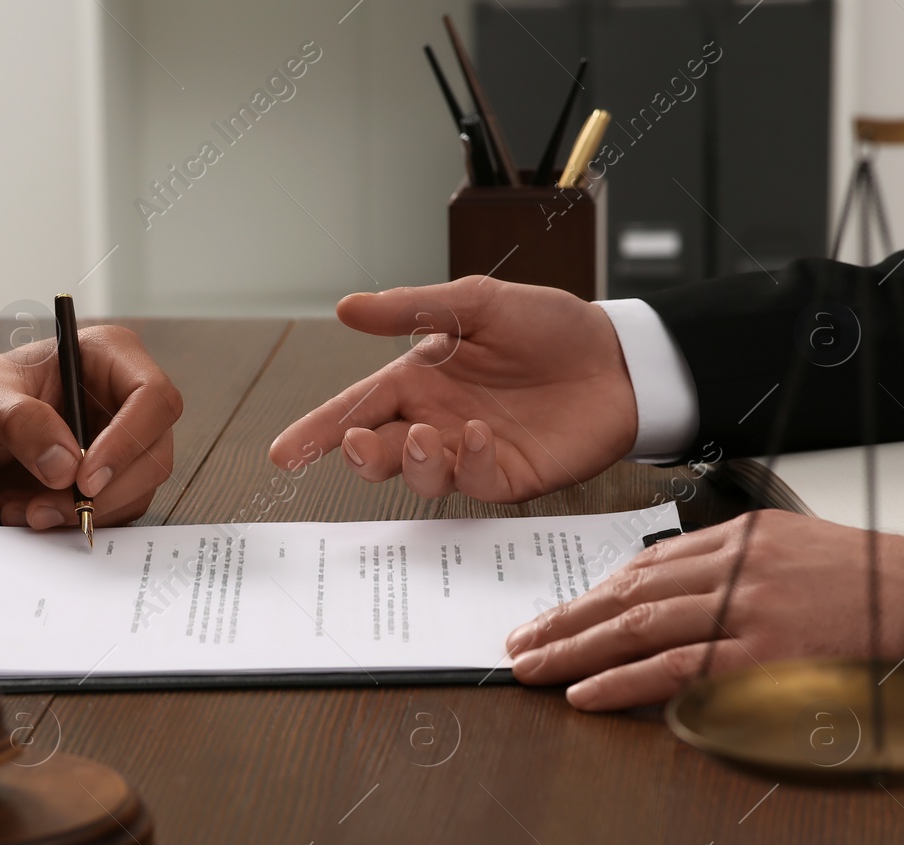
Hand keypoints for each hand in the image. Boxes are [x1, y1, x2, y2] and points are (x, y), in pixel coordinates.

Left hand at [0, 326, 181, 528]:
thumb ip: (23, 424)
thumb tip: (66, 466)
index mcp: (108, 356)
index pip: (153, 396)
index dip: (128, 440)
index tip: (84, 478)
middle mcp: (125, 398)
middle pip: (154, 452)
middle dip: (103, 492)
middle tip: (46, 507)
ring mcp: (122, 440)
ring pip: (137, 489)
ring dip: (83, 512)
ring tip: (26, 508)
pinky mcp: (110, 476)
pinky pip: (114, 510)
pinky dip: (74, 520)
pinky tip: (30, 509)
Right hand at [269, 276, 636, 500]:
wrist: (620, 358)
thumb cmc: (552, 326)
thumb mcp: (477, 302)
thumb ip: (412, 309)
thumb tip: (347, 308)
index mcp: (420, 379)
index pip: (356, 408)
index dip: (317, 431)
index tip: (283, 453)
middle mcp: (437, 419)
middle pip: (378, 451)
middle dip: (360, 454)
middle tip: (359, 443)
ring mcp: (470, 452)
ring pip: (419, 476)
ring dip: (413, 462)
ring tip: (429, 435)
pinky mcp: (508, 476)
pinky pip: (473, 482)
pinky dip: (468, 464)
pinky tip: (481, 434)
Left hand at [504, 511, 903, 710]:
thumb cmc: (866, 583)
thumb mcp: (791, 552)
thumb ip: (727, 569)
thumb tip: (659, 594)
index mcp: (740, 537)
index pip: (645, 565)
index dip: (590, 594)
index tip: (553, 614)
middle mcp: (737, 567)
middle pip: (628, 593)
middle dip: (564, 620)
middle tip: (519, 642)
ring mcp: (749, 611)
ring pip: (639, 627)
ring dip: (575, 650)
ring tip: (533, 669)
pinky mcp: (764, 656)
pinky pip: (676, 670)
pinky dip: (622, 682)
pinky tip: (585, 692)